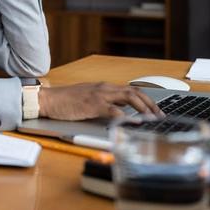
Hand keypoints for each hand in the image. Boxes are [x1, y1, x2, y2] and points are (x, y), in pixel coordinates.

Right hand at [38, 82, 163, 119]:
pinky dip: (126, 116)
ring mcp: (99, 95)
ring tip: (152, 118)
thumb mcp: (88, 99)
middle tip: (160, 115)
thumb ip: (103, 103)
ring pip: (129, 97)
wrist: (49, 100)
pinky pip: (114, 109)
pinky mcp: (93, 105)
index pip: (131, 89)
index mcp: (104, 87)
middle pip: (134, 92)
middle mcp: (104, 88)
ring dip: (143, 108)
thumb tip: (120, 113)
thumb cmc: (65, 102)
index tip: (156, 110)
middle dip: (150, 103)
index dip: (146, 99)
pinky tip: (134, 122)